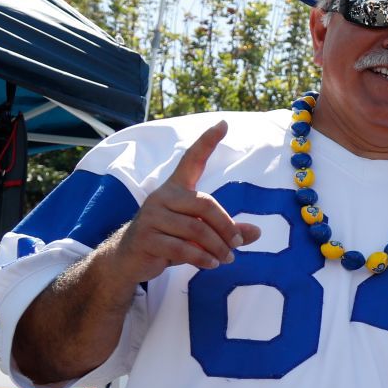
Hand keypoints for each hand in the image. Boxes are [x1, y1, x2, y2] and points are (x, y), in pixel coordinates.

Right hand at [112, 121, 260, 282]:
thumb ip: (226, 230)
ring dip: (217, 247)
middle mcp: (163, 196)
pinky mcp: (146, 238)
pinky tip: (211, 263)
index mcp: (176, 188)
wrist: (129, 258)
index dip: (207, 142)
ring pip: (196, 229)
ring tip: (227, 258)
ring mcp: (152, 216)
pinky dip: (202, 257)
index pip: (192, 160)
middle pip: (205, 204)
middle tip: (238, 243)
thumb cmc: (169, 239)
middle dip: (226, 226)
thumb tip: (257, 232)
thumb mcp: (199, 233)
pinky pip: (182, 247)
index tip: (223, 123)